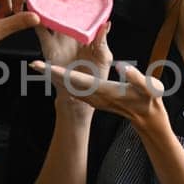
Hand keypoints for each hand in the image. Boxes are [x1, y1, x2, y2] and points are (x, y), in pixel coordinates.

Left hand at [32, 57, 166, 129]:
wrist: (149, 118)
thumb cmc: (150, 100)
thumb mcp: (149, 88)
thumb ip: (137, 78)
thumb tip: (124, 68)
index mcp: (104, 90)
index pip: (78, 80)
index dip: (60, 74)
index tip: (45, 68)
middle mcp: (96, 95)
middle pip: (68, 83)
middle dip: (51, 75)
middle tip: (33, 65)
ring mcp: (95, 99)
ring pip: (70, 87)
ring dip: (56, 78)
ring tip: (42, 68)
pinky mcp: (97, 99)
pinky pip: (77, 90)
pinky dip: (66, 82)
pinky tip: (60, 77)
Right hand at [33, 0, 113, 112]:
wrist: (82, 94)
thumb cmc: (96, 74)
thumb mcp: (103, 55)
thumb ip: (103, 40)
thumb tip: (106, 23)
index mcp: (85, 30)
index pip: (83, 6)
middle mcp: (71, 31)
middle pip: (64, 5)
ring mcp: (59, 37)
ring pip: (51, 13)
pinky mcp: (48, 47)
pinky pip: (40, 31)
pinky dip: (36, 18)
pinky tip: (34, 5)